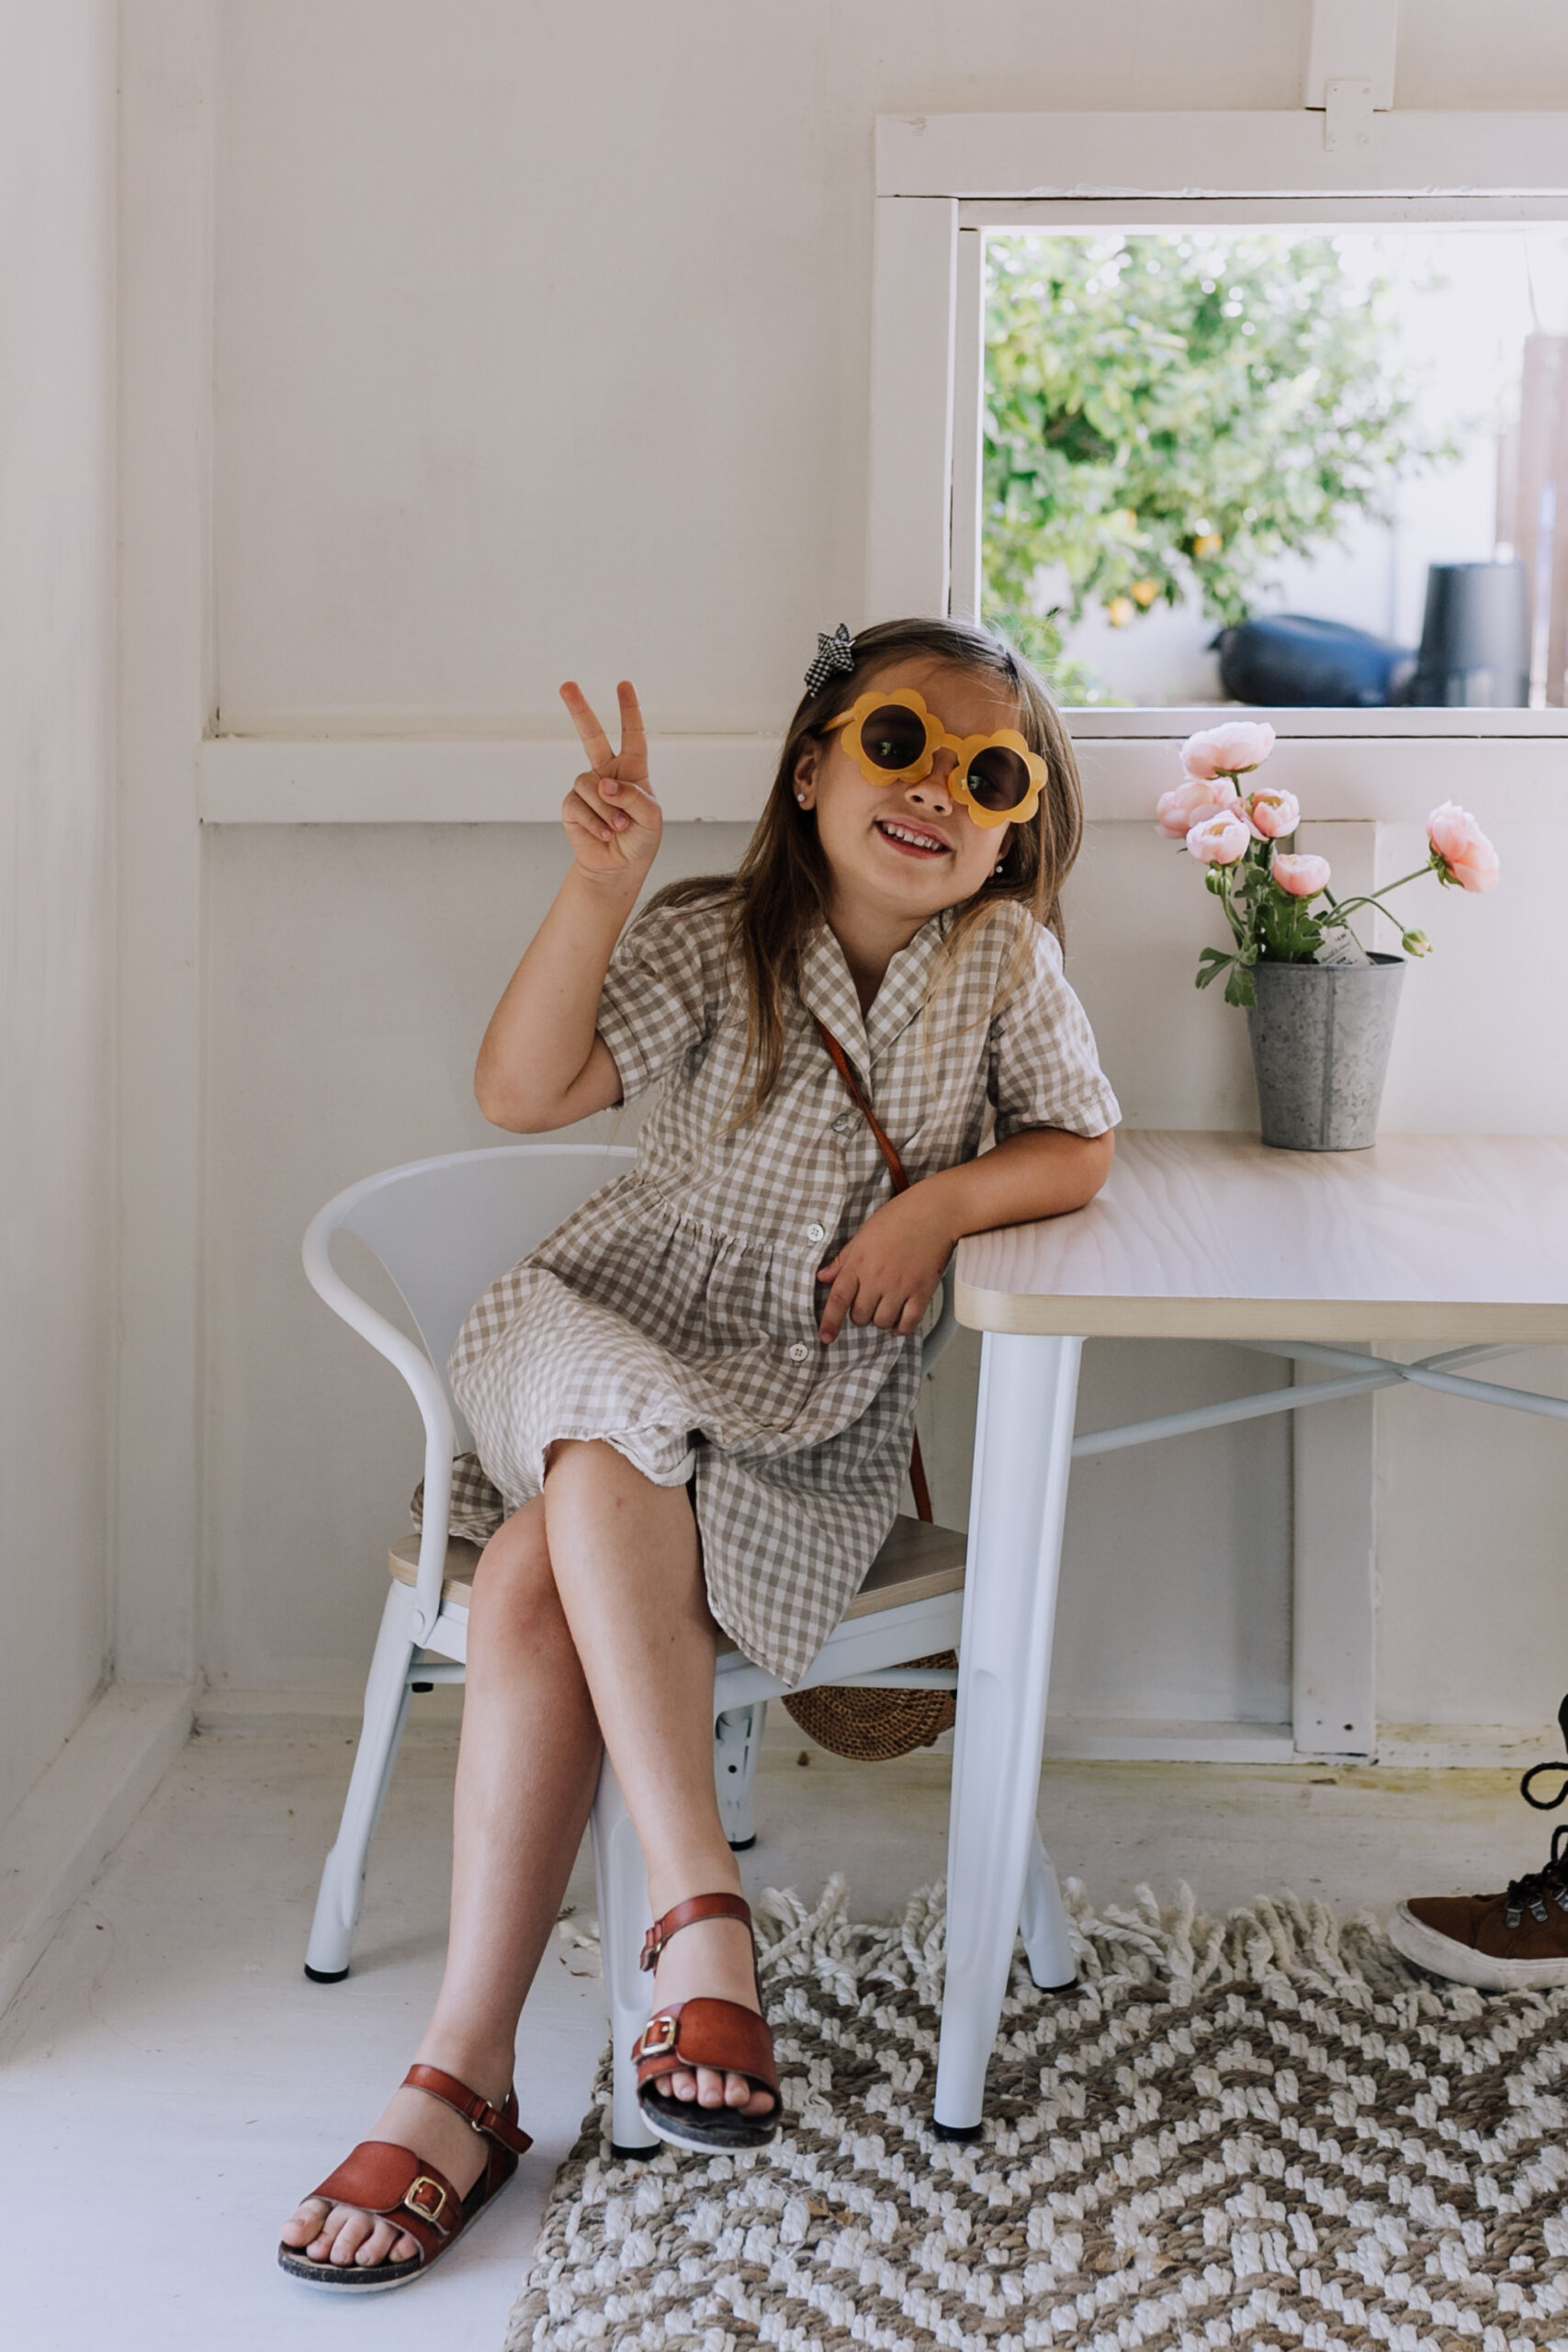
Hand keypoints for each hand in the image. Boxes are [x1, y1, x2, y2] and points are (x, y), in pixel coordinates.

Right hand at [559, 678, 661, 887]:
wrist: (619, 868)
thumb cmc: (641, 839)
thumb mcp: (651, 817)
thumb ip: (633, 796)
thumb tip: (604, 784)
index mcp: (632, 770)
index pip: (632, 735)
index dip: (629, 710)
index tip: (623, 685)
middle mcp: (607, 774)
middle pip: (591, 736)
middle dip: (579, 710)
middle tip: (566, 685)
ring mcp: (588, 789)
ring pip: (590, 785)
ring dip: (607, 809)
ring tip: (618, 826)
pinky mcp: (571, 807)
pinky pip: (578, 805)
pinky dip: (595, 822)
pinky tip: (605, 833)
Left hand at [815, 1185, 955, 1343]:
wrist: (935, 1213)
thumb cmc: (898, 1218)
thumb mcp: (863, 1234)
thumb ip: (842, 1259)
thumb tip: (823, 1276)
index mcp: (858, 1263)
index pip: (838, 1299)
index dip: (829, 1321)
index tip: (826, 1337)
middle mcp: (876, 1278)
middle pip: (860, 1315)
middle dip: (861, 1314)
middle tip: (869, 1302)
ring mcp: (900, 1287)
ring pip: (882, 1322)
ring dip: (881, 1320)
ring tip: (886, 1307)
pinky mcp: (921, 1292)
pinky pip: (908, 1323)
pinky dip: (902, 1327)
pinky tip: (900, 1321)